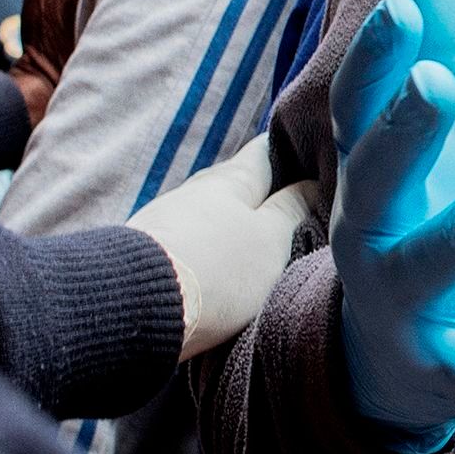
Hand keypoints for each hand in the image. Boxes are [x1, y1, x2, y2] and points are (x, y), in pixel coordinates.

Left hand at [127, 139, 321, 359]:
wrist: (137, 306)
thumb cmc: (218, 269)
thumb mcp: (271, 240)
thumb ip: (294, 208)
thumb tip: (312, 183)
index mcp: (233, 176)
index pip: (268, 148)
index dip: (294, 151)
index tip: (318, 163)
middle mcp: (198, 188)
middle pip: (239, 182)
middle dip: (266, 195)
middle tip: (300, 214)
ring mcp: (170, 217)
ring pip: (214, 213)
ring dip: (235, 226)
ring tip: (263, 248)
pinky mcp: (152, 249)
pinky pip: (193, 239)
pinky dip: (211, 247)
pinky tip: (222, 267)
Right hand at [329, 0, 454, 446]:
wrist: (383, 364)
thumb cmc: (415, 218)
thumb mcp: (429, 140)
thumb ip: (438, 48)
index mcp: (371, 173)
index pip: (361, 107)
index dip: (378, 60)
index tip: (405, 12)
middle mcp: (372, 233)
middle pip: (377, 178)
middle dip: (405, 131)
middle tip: (443, 83)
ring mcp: (403, 303)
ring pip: (426, 266)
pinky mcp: (444, 369)